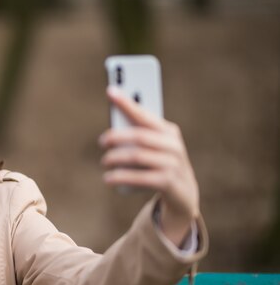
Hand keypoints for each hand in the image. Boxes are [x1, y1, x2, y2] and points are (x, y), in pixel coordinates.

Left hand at [99, 86, 199, 246]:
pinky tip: (108, 179)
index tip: (110, 91)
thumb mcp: (153, 148)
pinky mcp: (169, 183)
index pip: (145, 114)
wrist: (183, 193)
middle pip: (139, 136)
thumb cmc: (160, 164)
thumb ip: (137, 137)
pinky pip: (140, 178)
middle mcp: (173, 145)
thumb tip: (111, 132)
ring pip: (138, 156)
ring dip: (115, 158)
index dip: (128, 102)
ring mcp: (173, 164)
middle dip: (117, 136)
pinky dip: (120, 177)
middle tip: (102, 141)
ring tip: (104, 162)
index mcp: (168, 131)